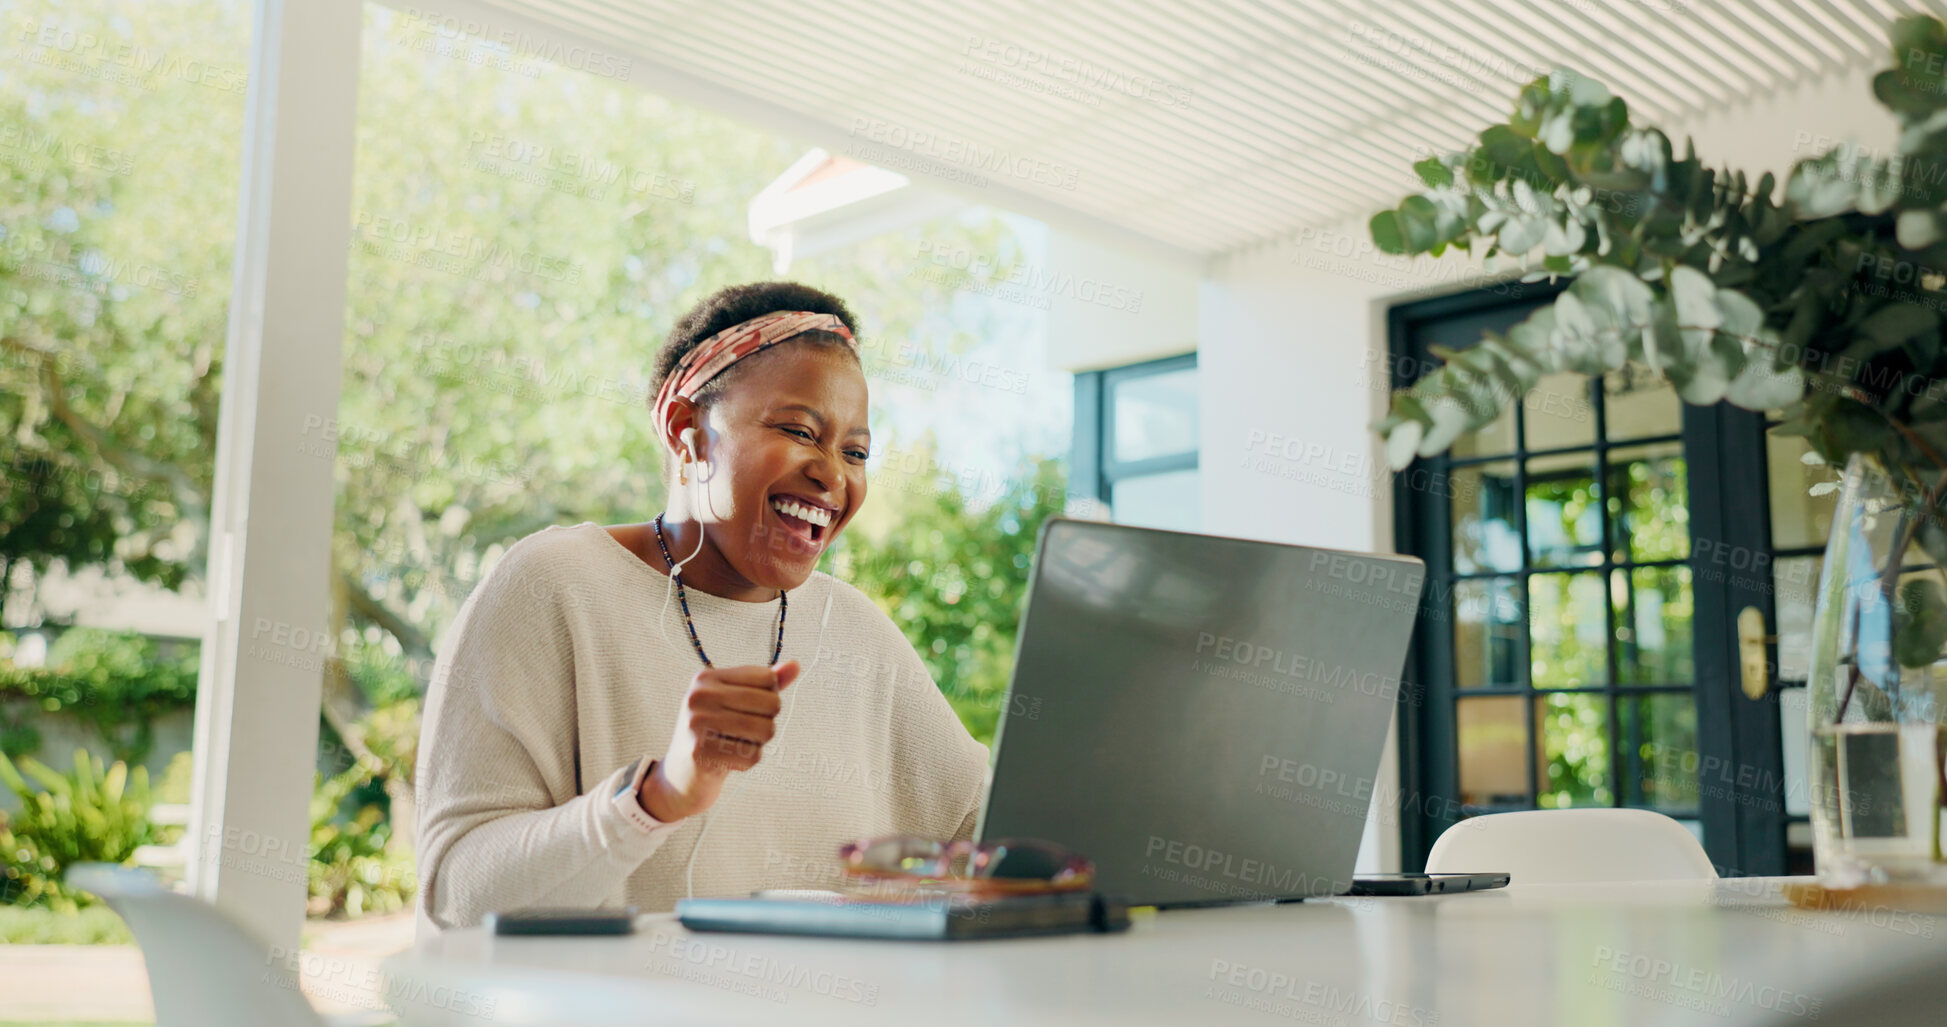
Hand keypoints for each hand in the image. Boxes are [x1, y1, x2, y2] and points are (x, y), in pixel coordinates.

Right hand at [640, 659, 799, 821]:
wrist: (679, 777)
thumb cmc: (714, 734)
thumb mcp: (734, 702)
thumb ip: (765, 684)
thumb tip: (796, 665)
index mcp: (706, 678)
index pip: (767, 678)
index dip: (769, 698)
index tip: (746, 710)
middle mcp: (699, 696)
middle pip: (771, 703)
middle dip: (767, 722)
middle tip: (743, 733)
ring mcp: (697, 724)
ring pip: (765, 730)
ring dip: (759, 743)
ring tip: (736, 745)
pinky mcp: (701, 753)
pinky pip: (753, 756)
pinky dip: (747, 762)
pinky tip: (727, 760)